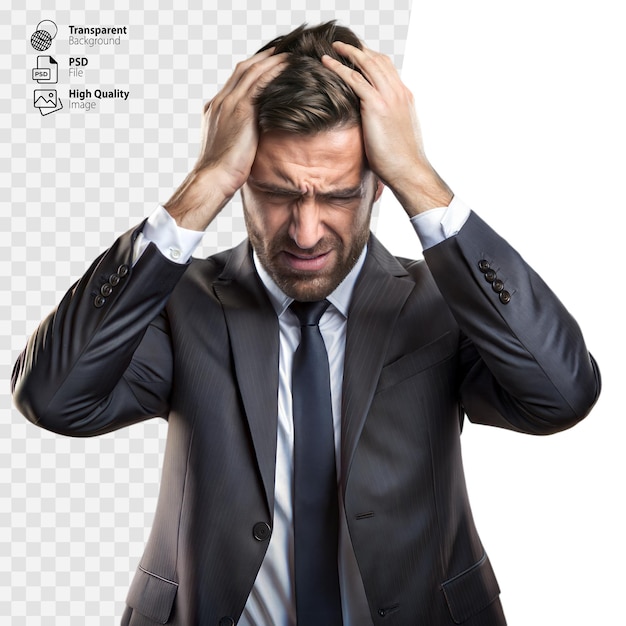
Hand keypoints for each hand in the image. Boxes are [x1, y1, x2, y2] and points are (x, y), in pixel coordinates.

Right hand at [165, 48, 287, 229]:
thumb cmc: (222, 172)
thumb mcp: (228, 148)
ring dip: (271, 59)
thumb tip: (252, 139)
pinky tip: (287, 66)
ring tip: (290, 53)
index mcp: (215, 108)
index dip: (253, 68)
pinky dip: (273, 71)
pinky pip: (259, 83)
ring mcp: (229, 103)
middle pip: (243, 68)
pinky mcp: (240, 110)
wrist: (213, 178)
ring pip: (252, 71)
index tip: (269, 62)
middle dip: (263, 57)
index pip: (235, 80)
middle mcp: (220, 101)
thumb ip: (238, 135)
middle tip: (283, 48)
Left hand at [322, 42, 451, 215]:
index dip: (372, 59)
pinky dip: (340, 67)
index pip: (388, 69)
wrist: (410, 170)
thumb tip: (374, 127)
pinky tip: (327, 63)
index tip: (358, 56)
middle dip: (360, 50)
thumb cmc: (402, 161)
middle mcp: (399, 92)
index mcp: (405, 98)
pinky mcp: (377, 106)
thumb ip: (387, 122)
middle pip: (378, 61)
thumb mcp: (396, 134)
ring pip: (367, 64)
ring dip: (349, 52)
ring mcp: (389, 97)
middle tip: (343, 45)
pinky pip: (355, 79)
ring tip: (334, 47)